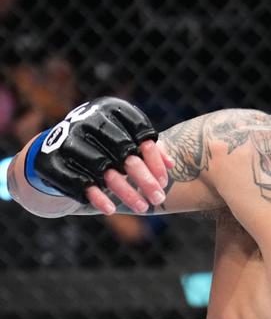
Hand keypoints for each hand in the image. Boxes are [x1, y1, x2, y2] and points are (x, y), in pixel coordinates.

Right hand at [26, 97, 173, 214]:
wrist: (54, 147)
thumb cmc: (103, 144)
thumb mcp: (125, 139)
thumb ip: (147, 149)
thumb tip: (171, 165)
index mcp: (109, 109)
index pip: (139, 132)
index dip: (154, 158)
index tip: (164, 181)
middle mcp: (87, 120)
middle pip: (123, 153)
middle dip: (144, 179)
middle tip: (159, 198)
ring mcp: (66, 140)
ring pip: (103, 170)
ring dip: (126, 192)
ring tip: (143, 207)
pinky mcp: (51, 161)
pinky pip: (78, 182)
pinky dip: (97, 197)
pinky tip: (111, 209)